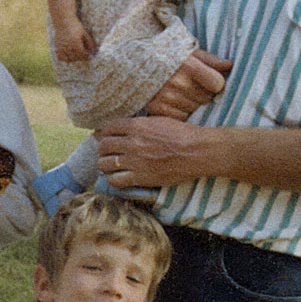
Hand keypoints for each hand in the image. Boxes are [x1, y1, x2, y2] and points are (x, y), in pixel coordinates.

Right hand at [54, 19, 96, 61]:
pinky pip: (60, 57)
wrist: (63, 20)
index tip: (88, 55)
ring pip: (68, 59)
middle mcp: (68, 46)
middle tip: (84, 55)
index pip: (82, 55)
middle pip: (76, 58)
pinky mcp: (57, 46)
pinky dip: (64, 58)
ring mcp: (61, 47)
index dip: (86, 56)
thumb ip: (90, 42)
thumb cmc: (75, 26)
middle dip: (81, 58)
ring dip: (73, 59)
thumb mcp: (84, 33)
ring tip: (77, 55)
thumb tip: (93, 51)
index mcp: (75, 43)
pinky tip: (68, 55)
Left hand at [95, 116, 209, 188]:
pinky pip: (116, 181)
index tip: (103, 135)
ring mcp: (135, 161)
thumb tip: (125, 126)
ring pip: (105, 164)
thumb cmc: (181, 133)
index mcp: (136, 126)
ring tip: (110, 165)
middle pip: (104, 146)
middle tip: (107, 152)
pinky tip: (117, 177)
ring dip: (105, 164)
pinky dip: (113, 179)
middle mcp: (132, 143)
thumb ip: (139, 123)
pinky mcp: (141, 178)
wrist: (197, 151)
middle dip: (103, 148)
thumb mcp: (158, 120)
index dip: (103, 132)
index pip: (108, 127)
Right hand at [145, 50, 231, 119]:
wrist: (133, 63)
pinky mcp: (155, 108)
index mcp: (188, 65)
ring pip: (194, 109)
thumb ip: (210, 60)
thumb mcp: (188, 52)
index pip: (218, 84)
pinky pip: (180, 117)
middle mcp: (177, 82)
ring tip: (182, 93)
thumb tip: (230, 66)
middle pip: (207, 98)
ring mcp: (165, 96)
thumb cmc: (166, 55)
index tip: (209, 81)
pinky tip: (173, 102)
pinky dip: (179, 112)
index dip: (216, 83)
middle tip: (193, 87)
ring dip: (192, 104)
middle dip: (204, 94)